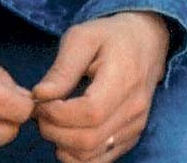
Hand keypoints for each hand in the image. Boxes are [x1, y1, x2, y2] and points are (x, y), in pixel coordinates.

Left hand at [31, 11, 169, 162]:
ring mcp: (135, 126)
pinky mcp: (131, 137)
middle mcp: (134, 108)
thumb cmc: (111, 36)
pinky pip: (99, 160)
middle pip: (88, 140)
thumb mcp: (83, 37)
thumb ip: (62, 69)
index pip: (89, 113)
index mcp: (124, 79)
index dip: (58, 114)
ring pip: (91, 155)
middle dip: (54, 131)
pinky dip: (76, 155)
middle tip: (40, 113)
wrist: (147, 41)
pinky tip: (66, 134)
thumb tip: (39, 96)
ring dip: (62, 144)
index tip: (40, 101)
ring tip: (52, 121)